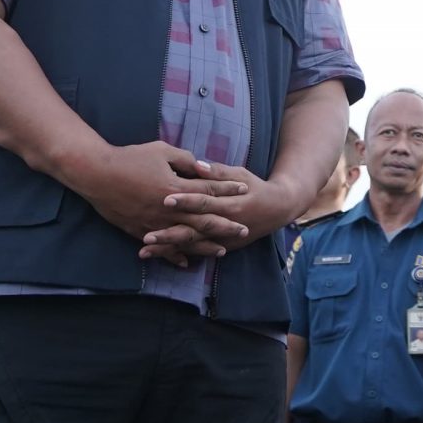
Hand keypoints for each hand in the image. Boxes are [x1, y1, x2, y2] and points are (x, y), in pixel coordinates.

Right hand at [64, 141, 250, 255]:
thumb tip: (205, 168)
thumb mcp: (161, 151)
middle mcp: (168, 210)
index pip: (209, 189)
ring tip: (222, 251)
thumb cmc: (129, 158)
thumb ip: (186, 161)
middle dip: (225, 225)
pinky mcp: (139, 231)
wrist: (96, 174)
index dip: (228, 189)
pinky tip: (185, 262)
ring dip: (205, 245)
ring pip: (185, 239)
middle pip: (203, 220)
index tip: (245, 190)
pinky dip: (175, 255)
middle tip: (244, 229)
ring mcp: (154, 223)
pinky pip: (162, 247)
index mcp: (176, 188)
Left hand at [152, 159, 302, 255]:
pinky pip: (197, 253)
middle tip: (146, 235)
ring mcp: (223, 239)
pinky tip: (159, 257)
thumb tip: (198, 165)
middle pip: (194, 230)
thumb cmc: (255, 187)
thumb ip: (218, 172)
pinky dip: (178, 255)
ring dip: (168, 249)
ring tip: (145, 250)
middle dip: (170, 233)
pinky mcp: (221, 247)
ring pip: (192, 245)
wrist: (277, 210)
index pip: (205, 202)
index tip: (165, 199)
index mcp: (231, 203)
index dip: (186, 201)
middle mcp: (226, 224)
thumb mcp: (241, 175)